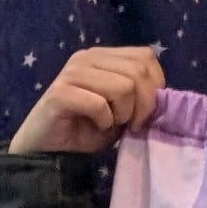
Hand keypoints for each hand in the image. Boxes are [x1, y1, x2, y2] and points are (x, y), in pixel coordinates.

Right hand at [9, 44, 163, 156]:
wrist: (45, 151)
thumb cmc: (84, 132)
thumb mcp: (121, 112)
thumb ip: (138, 98)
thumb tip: (161, 97)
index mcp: (103, 56)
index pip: (145, 56)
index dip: (155, 85)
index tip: (145, 113)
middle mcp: (87, 57)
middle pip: (138, 71)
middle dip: (143, 105)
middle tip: (131, 125)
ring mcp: (72, 72)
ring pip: (123, 87)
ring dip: (123, 114)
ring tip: (110, 125)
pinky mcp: (60, 92)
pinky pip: (99, 104)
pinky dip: (104, 121)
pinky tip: (95, 127)